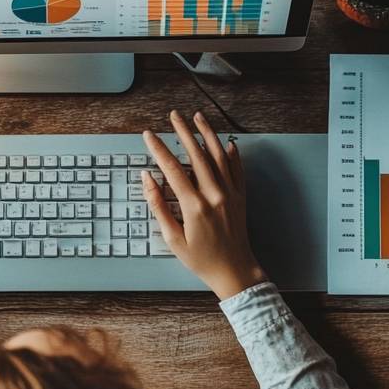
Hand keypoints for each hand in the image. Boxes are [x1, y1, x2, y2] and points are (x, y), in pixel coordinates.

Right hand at [142, 110, 265, 300]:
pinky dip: (231, 153)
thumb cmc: (201, 259)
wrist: (235, 272)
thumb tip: (147, 179)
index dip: (159, 149)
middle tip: (173, 115)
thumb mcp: (172, 238)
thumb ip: (158, 206)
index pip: (173, 169)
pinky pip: (237, 169)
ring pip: (219, 156)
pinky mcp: (240, 197)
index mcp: (195, 206)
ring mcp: (230, 194)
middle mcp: (214, 194)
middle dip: (183, 132)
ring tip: (198, 117)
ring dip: (207, 134)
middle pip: (197, 154)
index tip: (149, 135)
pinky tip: (226, 142)